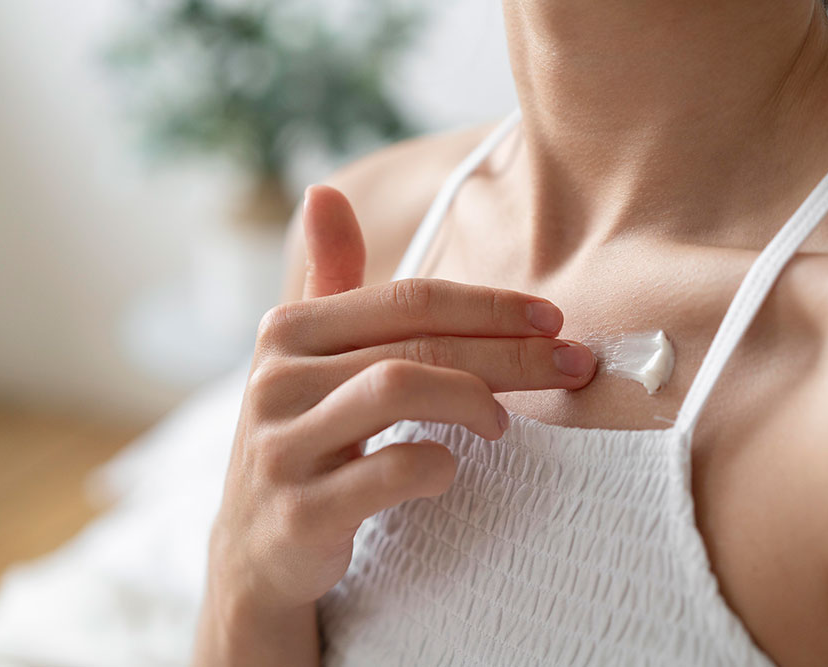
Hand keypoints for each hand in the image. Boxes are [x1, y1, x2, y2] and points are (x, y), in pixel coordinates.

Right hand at [193, 185, 595, 665]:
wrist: (255, 548)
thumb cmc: (305, 436)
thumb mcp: (308, 357)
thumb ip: (328, 279)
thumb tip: (324, 191)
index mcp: (287, 330)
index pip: (407, 299)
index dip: (489, 305)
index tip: (552, 319)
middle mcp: (274, 379)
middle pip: (415, 342)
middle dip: (508, 350)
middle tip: (573, 363)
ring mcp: (281, 446)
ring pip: (398, 388)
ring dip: (473, 398)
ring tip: (505, 420)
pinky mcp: (300, 512)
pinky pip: (388, 471)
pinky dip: (435, 465)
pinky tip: (449, 470)